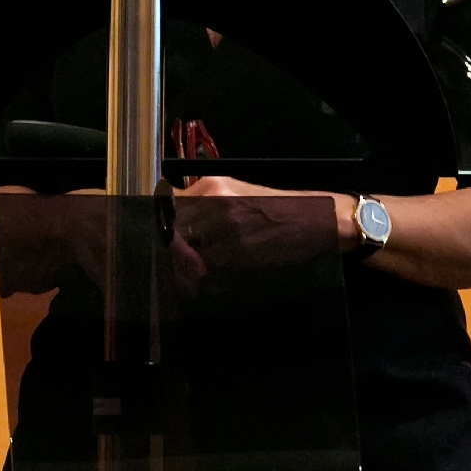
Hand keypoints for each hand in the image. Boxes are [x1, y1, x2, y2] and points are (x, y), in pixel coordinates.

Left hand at [172, 175, 342, 277]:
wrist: (315, 221)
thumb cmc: (276, 210)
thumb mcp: (238, 197)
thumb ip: (204, 208)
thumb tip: (171, 231)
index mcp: (212, 186)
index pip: (167, 208)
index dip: (159, 232)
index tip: (155, 248)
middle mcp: (215, 201)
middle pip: (173, 232)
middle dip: (169, 256)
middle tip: (168, 273)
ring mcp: (227, 225)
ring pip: (188, 255)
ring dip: (184, 273)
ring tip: (188, 283)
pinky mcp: (239, 249)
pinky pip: (209, 270)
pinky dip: (205, 281)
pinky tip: (209, 284)